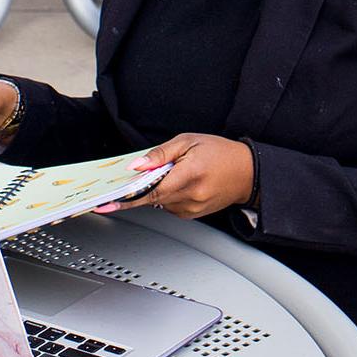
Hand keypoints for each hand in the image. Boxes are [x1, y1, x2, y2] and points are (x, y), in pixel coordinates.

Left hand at [98, 134, 253, 220]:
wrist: (247, 172)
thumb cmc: (220, 153)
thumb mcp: (189, 141)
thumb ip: (160, 153)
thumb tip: (137, 165)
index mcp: (190, 174)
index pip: (152, 190)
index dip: (128, 197)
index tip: (109, 203)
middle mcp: (192, 195)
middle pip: (152, 198)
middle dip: (140, 189)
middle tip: (133, 180)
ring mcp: (193, 208)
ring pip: (160, 203)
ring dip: (157, 190)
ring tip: (173, 173)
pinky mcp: (193, 215)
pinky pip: (169, 207)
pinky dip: (167, 196)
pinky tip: (179, 183)